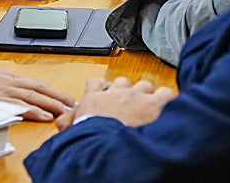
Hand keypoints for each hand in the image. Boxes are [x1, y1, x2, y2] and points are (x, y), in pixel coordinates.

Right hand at [0, 66, 74, 121]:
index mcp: (9, 76)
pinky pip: (18, 105)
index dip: (54, 91)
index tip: (67, 98)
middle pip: (40, 88)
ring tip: (65, 111)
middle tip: (74, 104)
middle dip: (59, 96)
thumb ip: (6, 84)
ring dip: (51, 103)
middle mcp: (9, 80)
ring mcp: (3, 89)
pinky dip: (32, 110)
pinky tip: (43, 115)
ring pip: (33, 95)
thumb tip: (21, 94)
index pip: (37, 83)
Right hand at [58, 77, 176, 129]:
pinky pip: (166, 93)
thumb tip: (61, 123)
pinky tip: (168, 110)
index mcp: (95, 97)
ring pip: (144, 85)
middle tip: (130, 106)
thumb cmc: (91, 138)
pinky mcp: (154, 104)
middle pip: (123, 82)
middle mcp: (115, 93)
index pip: (97, 84)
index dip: (104, 90)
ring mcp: (135, 96)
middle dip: (127, 92)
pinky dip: (168, 101)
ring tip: (150, 109)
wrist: (106, 146)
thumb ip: (68, 121)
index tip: (107, 97)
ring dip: (148, 96)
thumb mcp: (75, 129)